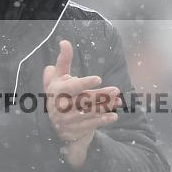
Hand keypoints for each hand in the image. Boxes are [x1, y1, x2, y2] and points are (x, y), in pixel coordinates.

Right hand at [42, 39, 119, 167]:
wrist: (53, 124)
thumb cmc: (58, 94)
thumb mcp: (57, 78)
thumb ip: (63, 61)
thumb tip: (65, 42)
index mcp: (57, 92)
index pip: (72, 87)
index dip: (84, 83)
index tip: (98, 78)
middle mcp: (62, 106)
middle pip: (84, 100)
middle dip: (100, 95)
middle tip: (116, 90)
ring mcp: (69, 119)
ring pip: (89, 112)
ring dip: (105, 107)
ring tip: (118, 101)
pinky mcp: (76, 129)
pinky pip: (91, 125)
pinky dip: (102, 121)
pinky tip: (113, 116)